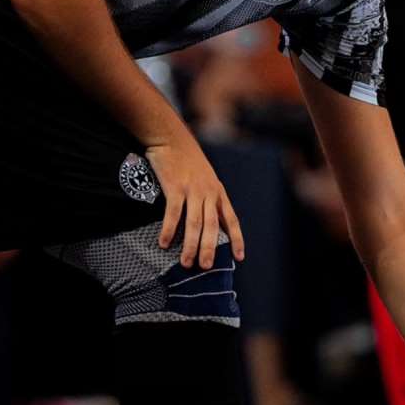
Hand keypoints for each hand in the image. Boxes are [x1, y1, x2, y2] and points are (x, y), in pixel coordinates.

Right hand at [144, 132, 244, 269]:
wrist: (171, 137)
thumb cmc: (186, 159)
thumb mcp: (205, 177)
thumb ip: (208, 197)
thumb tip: (208, 222)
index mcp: (218, 191)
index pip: (231, 219)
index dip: (236, 239)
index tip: (239, 257)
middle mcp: (208, 192)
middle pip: (212, 226)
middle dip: (210, 248)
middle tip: (206, 267)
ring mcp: (192, 189)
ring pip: (195, 223)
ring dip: (190, 245)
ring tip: (186, 263)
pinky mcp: (175, 186)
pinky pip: (173, 213)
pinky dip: (170, 230)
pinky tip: (164, 243)